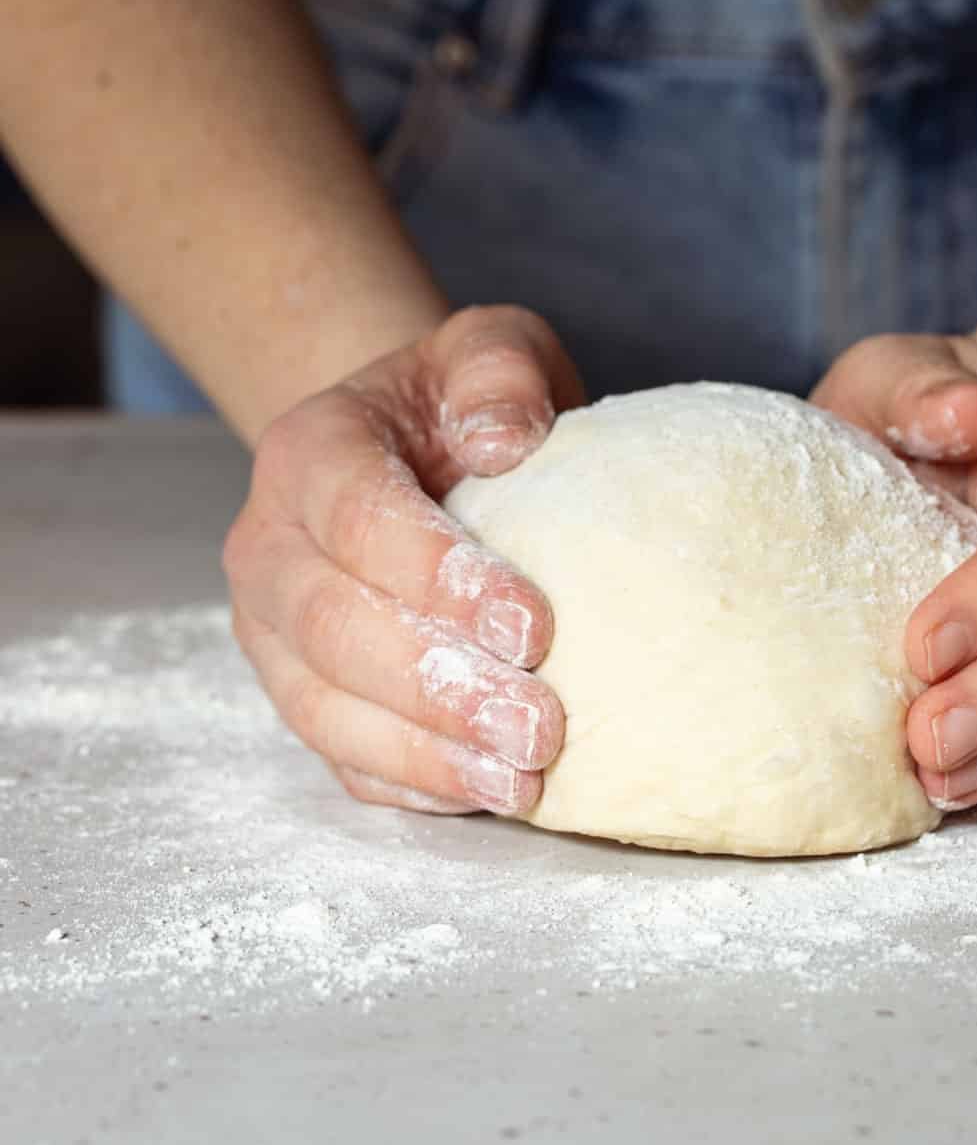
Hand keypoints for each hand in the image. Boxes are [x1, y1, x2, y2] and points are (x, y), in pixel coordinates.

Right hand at [223, 305, 583, 815]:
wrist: (412, 450)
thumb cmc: (460, 402)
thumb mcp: (490, 349)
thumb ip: (498, 372)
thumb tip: (503, 442)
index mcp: (307, 450)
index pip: (357, 517)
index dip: (438, 575)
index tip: (533, 623)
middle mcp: (268, 544)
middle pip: (331, 627)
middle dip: (436, 685)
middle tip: (539, 723)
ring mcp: (274, 631)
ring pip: (323, 706)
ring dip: (426, 751)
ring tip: (523, 778)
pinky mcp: (301, 693)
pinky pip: (339, 755)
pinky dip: (410, 784)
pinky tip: (485, 795)